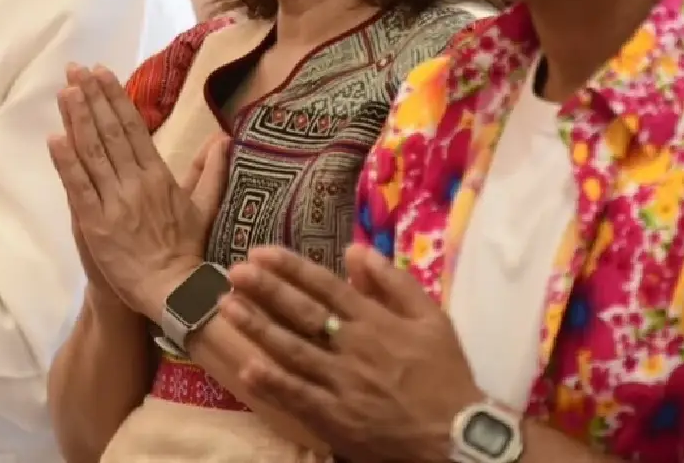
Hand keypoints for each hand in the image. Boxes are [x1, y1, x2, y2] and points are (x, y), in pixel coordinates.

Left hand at [47, 64, 228, 317]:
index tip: (101, 73)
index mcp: (159, 175)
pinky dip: (67, 163)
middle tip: (75, 68)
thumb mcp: (203, 207)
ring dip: (77, 119)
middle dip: (92, 97)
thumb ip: (209, 170)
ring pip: (93, 153)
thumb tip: (223, 138)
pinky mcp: (96, 224)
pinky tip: (54, 139)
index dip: (115, 98)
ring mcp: (115, 202)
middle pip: (110, 132)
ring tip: (65, 90)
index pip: (133, 128)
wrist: (173, 291)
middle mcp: (136, 182)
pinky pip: (80, 188)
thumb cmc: (185, 251)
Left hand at [223, 243, 481, 462]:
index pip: (325, 286)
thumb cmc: (444, 373)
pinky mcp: (336, 417)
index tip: (260, 252)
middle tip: (234, 271)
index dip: (290, 268)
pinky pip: (298, 396)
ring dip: (257, 327)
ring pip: (292, 350)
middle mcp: (353, 347)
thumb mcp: (431, 318)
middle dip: (265, 289)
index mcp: (375, 320)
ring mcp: (342, 383)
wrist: (455, 434)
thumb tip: (356, 250)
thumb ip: (394, 282)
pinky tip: (246, 366)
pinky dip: (272, 381)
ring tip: (228, 307)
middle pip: (302, 313)